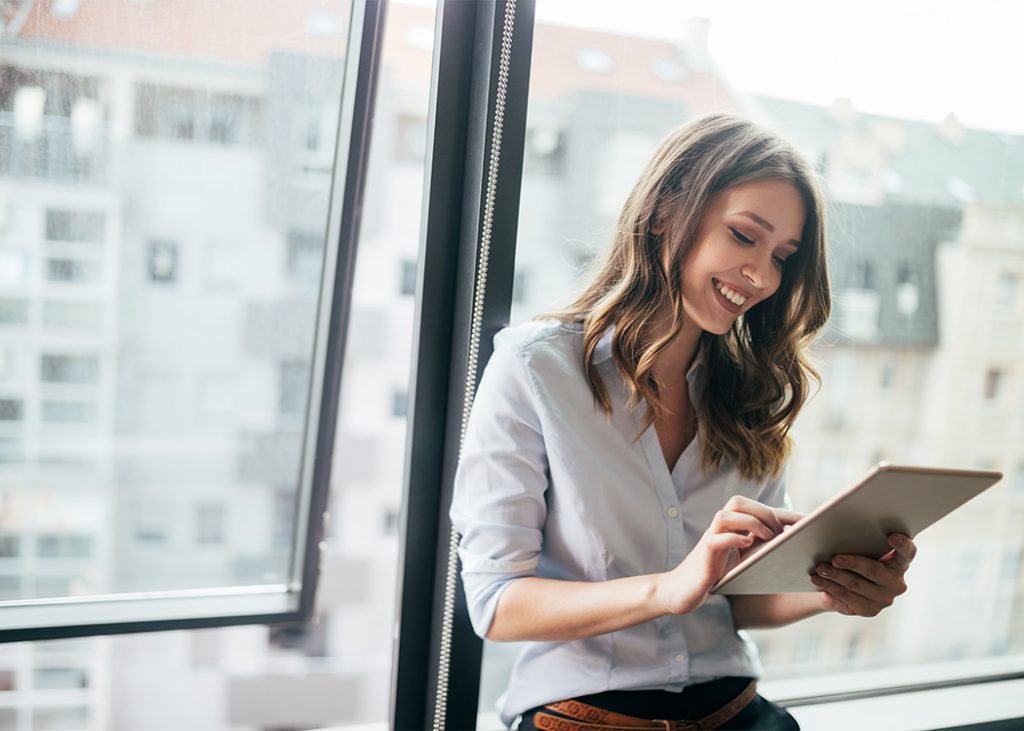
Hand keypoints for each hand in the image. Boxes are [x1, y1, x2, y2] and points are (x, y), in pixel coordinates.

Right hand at [655, 496, 802, 615]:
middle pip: (738, 502)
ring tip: (767, 537)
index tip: (808, 522)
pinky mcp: (704, 555)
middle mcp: (719, 529)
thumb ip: (759, 549)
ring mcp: (710, 539)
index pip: (757, 509)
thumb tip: (793, 545)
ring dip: (750, 522)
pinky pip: (717, 539)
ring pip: (725, 515)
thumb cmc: (716, 575)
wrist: (683, 591)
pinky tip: (747, 546)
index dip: (783, 513)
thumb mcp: (742, 560)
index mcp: (731, 527)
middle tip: (780, 533)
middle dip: (764, 512)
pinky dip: (734, 538)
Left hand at [811, 533, 916, 616]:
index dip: (902, 544)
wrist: (844, 585)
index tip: (891, 536)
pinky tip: (819, 580)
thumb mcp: (859, 547)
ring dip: (835, 576)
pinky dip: (830, 587)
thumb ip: (858, 538)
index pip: (907, 552)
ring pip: (856, 585)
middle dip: (851, 563)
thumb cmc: (854, 558)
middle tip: (834, 559)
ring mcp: (885, 598)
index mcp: (899, 561)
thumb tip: (832, 524)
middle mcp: (896, 582)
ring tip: (820, 569)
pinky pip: (847, 597)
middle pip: (873, 570)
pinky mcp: (870, 610)